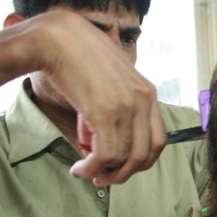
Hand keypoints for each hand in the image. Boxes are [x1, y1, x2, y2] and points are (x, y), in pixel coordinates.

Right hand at [26, 12, 166, 184]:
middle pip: (146, 154)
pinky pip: (106, 155)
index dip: (140, 160)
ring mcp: (128, 105)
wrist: (57, 38)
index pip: (158, 140)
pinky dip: (93, 169)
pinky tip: (79, 168)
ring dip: (105, 174)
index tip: (120, 167)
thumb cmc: (77, 60)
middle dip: (125, 173)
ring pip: (125, 158)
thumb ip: (108, 115)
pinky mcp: (106, 110)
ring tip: (86, 173)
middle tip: (104, 179)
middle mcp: (144, 99)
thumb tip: (96, 146)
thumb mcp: (105, 87)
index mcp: (148, 92)